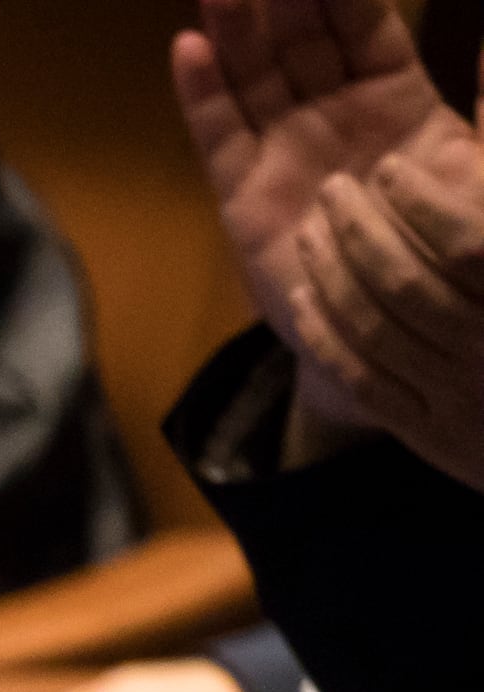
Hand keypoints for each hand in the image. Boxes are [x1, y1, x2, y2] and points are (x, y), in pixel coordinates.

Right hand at [174, 0, 466, 453]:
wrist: (400, 330)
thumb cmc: (450, 250)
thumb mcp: (480, 169)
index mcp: (395, 96)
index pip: (363, 23)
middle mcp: (332, 113)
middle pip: (300, 36)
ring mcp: (284, 151)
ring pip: (254, 73)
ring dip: (235, 26)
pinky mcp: (244, 195)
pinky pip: (219, 135)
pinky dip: (201, 94)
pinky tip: (189, 49)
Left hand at [295, 137, 483, 488]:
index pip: (470, 243)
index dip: (420, 202)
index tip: (386, 168)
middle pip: (409, 286)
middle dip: (360, 232)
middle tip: (333, 188)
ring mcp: (463, 399)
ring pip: (378, 332)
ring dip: (335, 276)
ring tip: (313, 231)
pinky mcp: (433, 435)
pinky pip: (367, 383)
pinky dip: (330, 337)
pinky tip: (311, 296)